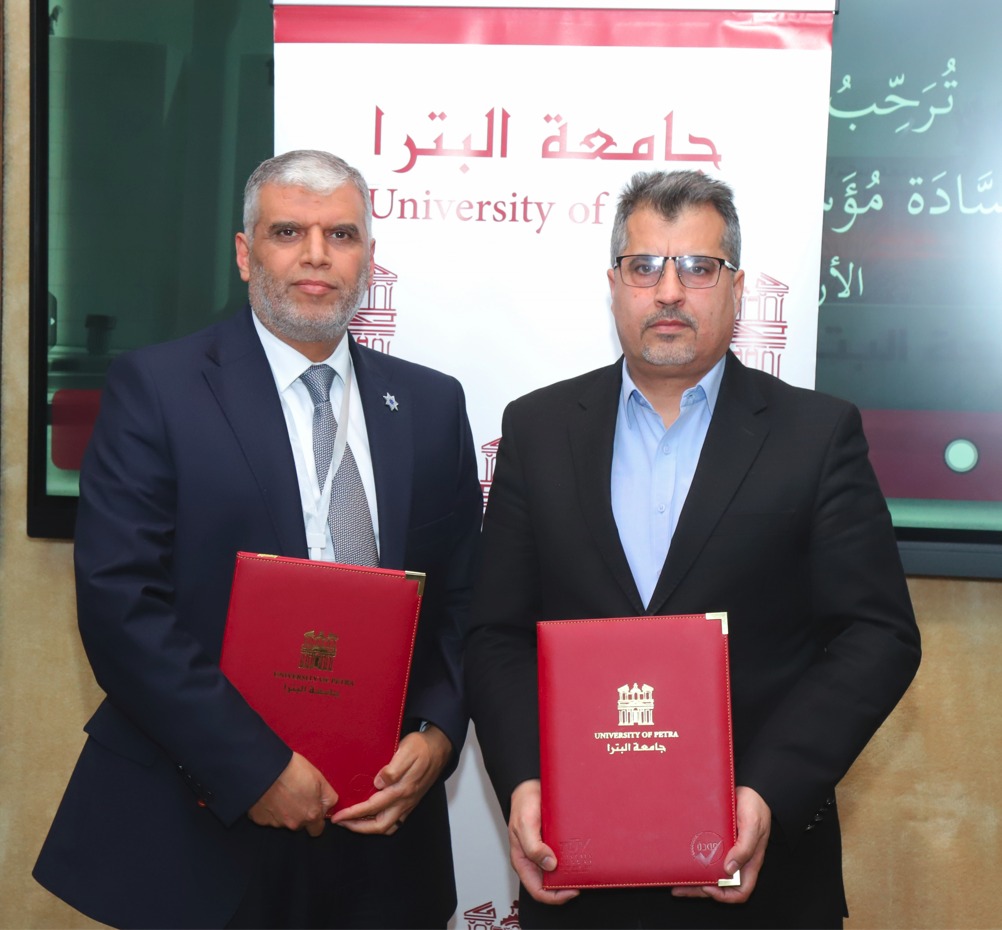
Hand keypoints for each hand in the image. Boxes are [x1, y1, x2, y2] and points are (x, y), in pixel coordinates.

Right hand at [247, 751, 336, 836]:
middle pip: (301, 824)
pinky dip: (270, 810)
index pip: (318, 829)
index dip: (316, 817)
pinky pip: (269, 818)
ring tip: (281, 792)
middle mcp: (295, 823)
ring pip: (285, 821)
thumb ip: (327, 797)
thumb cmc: (293, 769)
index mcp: (311, 814)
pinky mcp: (261, 820)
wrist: (265, 768)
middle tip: (295, 795)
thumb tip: (329, 806)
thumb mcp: (319, 778)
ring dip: (285, 811)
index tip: (312, 805)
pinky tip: (270, 796)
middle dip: (300, 814)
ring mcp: (277, 823)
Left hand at [331, 725, 451, 833]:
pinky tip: (371, 817)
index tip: (338, 816)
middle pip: (380, 826)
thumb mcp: (407, 751)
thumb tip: (379, 782)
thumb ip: (393, 768)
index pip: (372, 807)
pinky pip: (394, 822)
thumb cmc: (421, 747)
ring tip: (352, 822)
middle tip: (341, 822)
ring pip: (387, 827)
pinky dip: (380, 824)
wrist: (439, 748)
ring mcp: (408, 804)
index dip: (353, 814)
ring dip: (368, 828)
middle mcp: (405, 800)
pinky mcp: (410, 802)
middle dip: (358, 827)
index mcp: (402, 789)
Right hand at [508, 780, 578, 904]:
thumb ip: (533, 847)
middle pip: (551, 885)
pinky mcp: (554, 844)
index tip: (572, 890)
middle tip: (582, 879)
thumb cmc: (523, 804)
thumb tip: (550, 865)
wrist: (531, 787)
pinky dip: (573, 860)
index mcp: (523, 861)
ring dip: (571, 874)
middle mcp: (535, 860)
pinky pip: (564, 858)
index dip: (555, 896)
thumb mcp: (525, 825)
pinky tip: (581, 855)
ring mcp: (545, 853)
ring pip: (559, 873)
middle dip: (566, 887)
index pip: (538, 891)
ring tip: (584, 869)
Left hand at [672, 785, 770, 903]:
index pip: (740, 891)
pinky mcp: (718, 840)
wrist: (750, 789)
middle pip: (719, 885)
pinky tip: (681, 858)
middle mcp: (737, 861)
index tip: (708, 887)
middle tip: (680, 888)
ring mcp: (727, 851)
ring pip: (710, 872)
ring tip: (675, 879)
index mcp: (749, 863)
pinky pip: (706, 855)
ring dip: (694, 878)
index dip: (724, 896)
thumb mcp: (753, 826)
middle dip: (700, 889)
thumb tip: (729, 869)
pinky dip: (694, 860)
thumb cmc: (756, 807)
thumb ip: (745, 848)